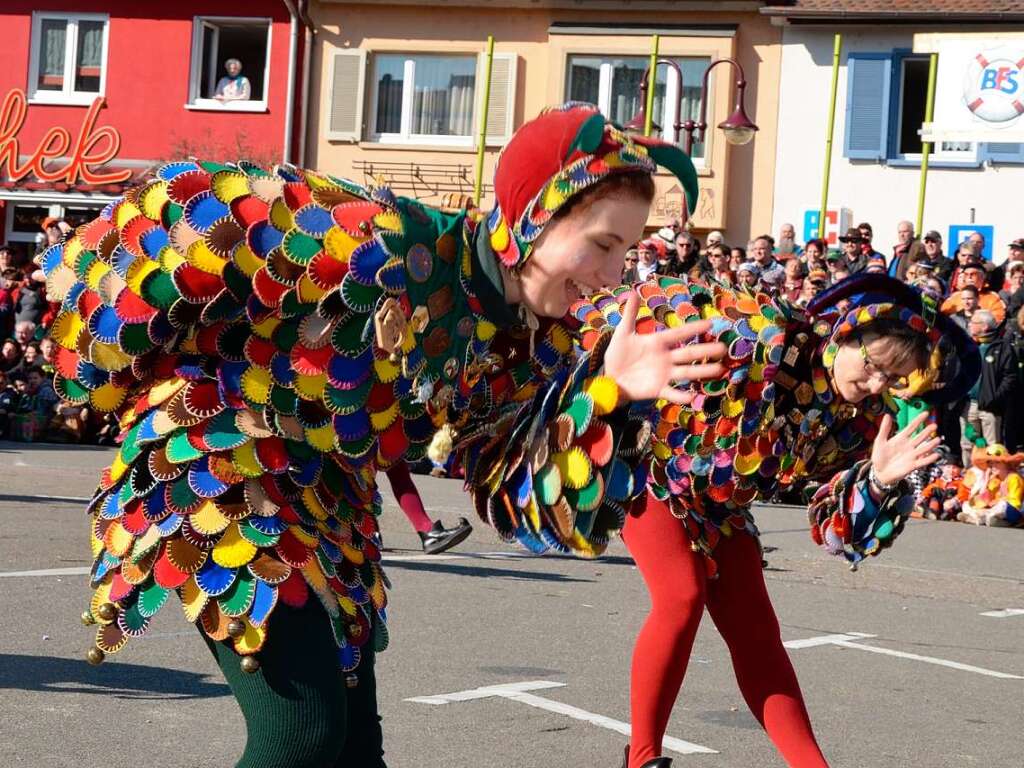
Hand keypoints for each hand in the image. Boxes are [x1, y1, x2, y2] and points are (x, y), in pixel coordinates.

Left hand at [603, 290, 725, 404]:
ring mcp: (664, 374)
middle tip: (723, 348)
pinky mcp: (658, 389)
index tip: (710, 323)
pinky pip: (672, 392)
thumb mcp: (623, 333)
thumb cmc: (618, 354)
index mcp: (658, 342)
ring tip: (719, 370)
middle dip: (705, 351)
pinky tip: (692, 397)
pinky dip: (681, 396)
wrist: (610, 378)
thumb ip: (630, 315)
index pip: (678, 334)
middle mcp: (665, 358)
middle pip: (689, 353)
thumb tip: (633, 292)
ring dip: (702, 371)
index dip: (693, 329)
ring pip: (686, 372)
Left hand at [870, 412, 941, 486]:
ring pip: (924, 448)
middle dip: (927, 431)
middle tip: (934, 425)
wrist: (879, 472)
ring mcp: (911, 455)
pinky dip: (929, 459)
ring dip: (931, 444)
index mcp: (900, 439)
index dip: (918, 420)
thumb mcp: (880, 441)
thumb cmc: (879, 457)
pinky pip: (923, 461)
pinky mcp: (913, 465)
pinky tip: (935, 455)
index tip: (926, 413)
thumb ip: (884, 429)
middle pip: (920, 437)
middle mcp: (908, 446)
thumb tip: (887, 415)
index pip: (911, 427)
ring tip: (938, 439)